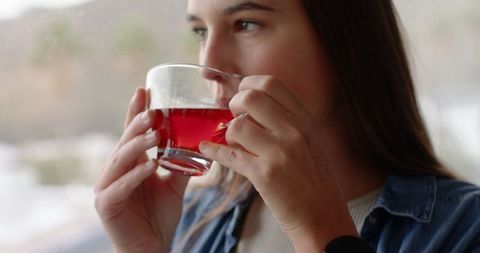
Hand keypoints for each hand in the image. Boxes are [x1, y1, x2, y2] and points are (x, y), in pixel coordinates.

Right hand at [94, 88, 188, 252]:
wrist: (151, 247)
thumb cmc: (159, 215)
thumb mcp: (174, 184)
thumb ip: (181, 164)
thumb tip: (198, 142)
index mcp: (130, 163)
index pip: (132, 132)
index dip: (136, 111)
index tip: (144, 89)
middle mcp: (115, 170)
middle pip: (126, 141)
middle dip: (138, 124)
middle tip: (154, 111)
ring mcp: (107, 187)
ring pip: (120, 160)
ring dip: (137, 146)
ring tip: (154, 134)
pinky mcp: (106, 205)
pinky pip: (120, 187)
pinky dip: (136, 176)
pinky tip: (150, 166)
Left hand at [199, 76, 356, 251]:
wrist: (323, 216)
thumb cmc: (315, 180)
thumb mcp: (310, 141)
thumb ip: (287, 122)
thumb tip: (252, 107)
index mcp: (305, 120)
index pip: (271, 83)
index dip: (248, 84)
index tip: (241, 93)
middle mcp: (294, 131)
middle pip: (250, 97)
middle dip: (234, 103)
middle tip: (233, 115)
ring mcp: (279, 152)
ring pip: (237, 126)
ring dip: (228, 132)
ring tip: (233, 141)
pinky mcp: (265, 175)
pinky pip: (230, 156)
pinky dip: (213, 151)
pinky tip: (206, 149)